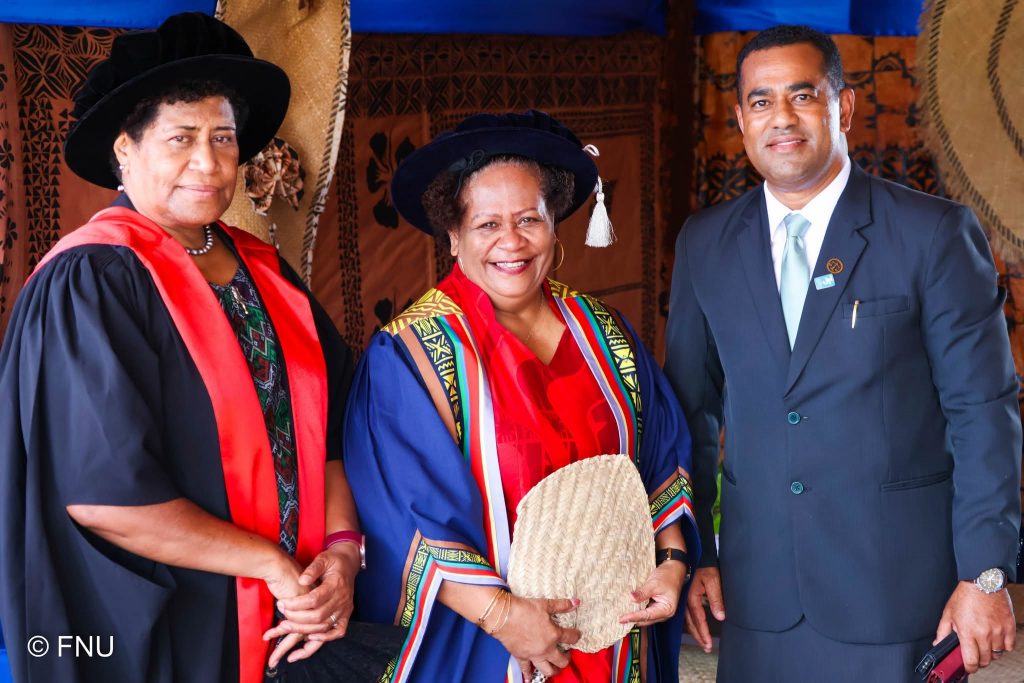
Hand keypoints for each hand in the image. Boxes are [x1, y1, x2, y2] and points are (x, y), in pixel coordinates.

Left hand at [263, 544, 361, 666]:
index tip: (282, 603)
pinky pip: (338, 632)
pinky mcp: (345, 615)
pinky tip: (309, 639)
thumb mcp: (323, 558)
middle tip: (281, 613)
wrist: (349, 563)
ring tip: (286, 626)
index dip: (296, 604)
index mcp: (336, 584)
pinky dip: (324, 638)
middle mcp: (342, 599)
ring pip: (324, 626)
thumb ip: (313, 569)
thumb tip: (302, 580)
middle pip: (318, 616)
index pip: (315, 599)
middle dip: (296, 618)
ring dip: (304, 630)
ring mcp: (345, 609)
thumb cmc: (334, 561)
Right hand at [491, 596, 580, 680]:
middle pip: (562, 661)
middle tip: (567, 653)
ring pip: (548, 670)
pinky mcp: (521, 657)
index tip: (576, 635)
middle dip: (567, 658)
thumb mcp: (545, 604)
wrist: (503, 616)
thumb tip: (576, 602)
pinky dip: (528, 675)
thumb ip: (561, 605)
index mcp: (554, 635)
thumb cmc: (524, 609)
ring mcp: (533, 655)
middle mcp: (546, 649)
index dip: (576, 636)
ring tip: (555, 667)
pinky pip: (526, 670)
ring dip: (554, 670)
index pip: (571, 638)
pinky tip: (530, 680)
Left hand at [619, 561, 686, 626]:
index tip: (623, 619)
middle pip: (646, 619)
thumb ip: (643, 593)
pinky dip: (638, 610)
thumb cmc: (668, 576)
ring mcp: (660, 610)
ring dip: (635, 616)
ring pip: (645, 616)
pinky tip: (629, 608)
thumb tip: (631, 599)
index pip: (647, 616)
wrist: (674, 569)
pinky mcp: (656, 606)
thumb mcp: (654, 583)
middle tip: (620, 619)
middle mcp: (664, 613)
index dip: (634, 617)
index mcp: (667, 609)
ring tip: (622, 615)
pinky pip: (645, 611)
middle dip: (633, 619)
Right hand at [685, 567, 724, 652]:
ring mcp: (683, 599)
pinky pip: (686, 613)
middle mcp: (685, 600)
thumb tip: (720, 617)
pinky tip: (694, 626)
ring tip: (701, 640)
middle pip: (691, 623)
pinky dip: (691, 623)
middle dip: (699, 636)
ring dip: (694, 631)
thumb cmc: (704, 566)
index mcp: (692, 598)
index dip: (704, 633)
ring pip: (687, 619)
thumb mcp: (713, 580)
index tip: (708, 644)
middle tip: (705, 647)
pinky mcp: (684, 596)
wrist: (691, 555)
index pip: (699, 620)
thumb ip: (716, 599)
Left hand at [934, 581, 1014, 672]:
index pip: (971, 661)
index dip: (969, 668)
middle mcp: (984, 634)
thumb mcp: (948, 613)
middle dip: (979, 661)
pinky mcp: (1009, 627)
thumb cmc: (965, 596)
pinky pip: (1009, 646)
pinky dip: (1003, 646)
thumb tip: (938, 644)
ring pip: (997, 654)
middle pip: (985, 660)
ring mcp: (998, 631)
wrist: (982, 581)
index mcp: (967, 632)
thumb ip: (943, 632)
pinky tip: (996, 639)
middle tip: (975, 654)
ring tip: (984, 644)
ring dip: (991, 653)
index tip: (968, 667)